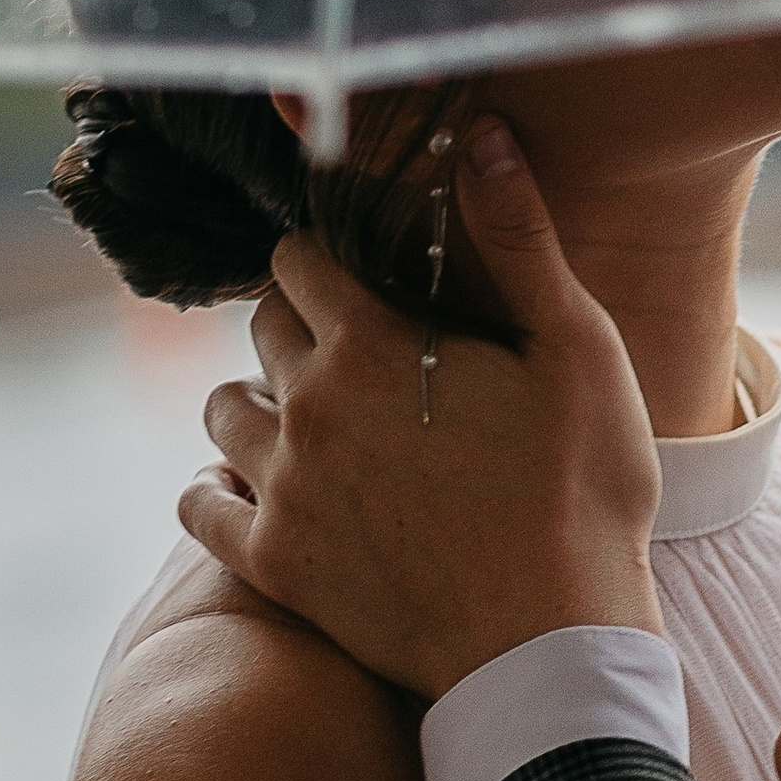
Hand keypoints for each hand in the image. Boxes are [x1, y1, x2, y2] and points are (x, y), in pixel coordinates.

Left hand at [179, 124, 664, 702]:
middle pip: (260, 329)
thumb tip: (484, 135)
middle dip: (298, 327)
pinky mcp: (274, 563)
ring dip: (256, 403)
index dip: (328, 263)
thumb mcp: (576, 353)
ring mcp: (282, 488)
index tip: (359, 281)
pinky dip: (213, 489)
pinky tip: (249, 488)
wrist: (552, 645)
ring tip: (307, 421)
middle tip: (350, 353)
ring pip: (222, 411)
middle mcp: (307, 405)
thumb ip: (521, 241)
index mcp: (372, 342)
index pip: (298, 261)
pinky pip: (197, 506)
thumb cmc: (583, 494)